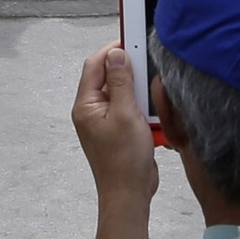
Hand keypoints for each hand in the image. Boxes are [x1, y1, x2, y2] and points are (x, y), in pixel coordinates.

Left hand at [73, 45, 158, 197]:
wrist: (130, 196)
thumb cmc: (124, 161)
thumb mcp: (126, 114)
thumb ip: (121, 82)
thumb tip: (116, 53)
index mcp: (86, 105)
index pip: (95, 65)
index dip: (113, 50)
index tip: (132, 41)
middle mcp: (92, 111)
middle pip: (108, 77)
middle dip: (129, 72)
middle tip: (147, 66)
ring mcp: (105, 122)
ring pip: (122, 93)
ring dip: (138, 93)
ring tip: (151, 97)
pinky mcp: (118, 131)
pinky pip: (130, 110)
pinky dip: (142, 109)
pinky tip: (153, 115)